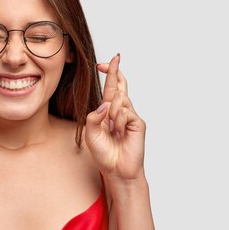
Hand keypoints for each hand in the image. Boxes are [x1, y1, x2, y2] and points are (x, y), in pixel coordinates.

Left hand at [85, 53, 146, 181]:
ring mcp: (130, 117)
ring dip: (112, 111)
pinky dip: (119, 120)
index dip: (109, 75)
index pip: (110, 89)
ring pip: (120, 99)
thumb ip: (92, 118)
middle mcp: (120, 112)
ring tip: (112, 129)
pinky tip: (119, 132)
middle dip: (115, 71)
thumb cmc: (104, 154)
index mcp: (108, 113)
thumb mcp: (91, 135)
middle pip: (119, 86)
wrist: (117, 171)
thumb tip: (105, 104)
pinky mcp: (138, 123)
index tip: (103, 63)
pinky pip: (125, 112)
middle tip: (114, 58)